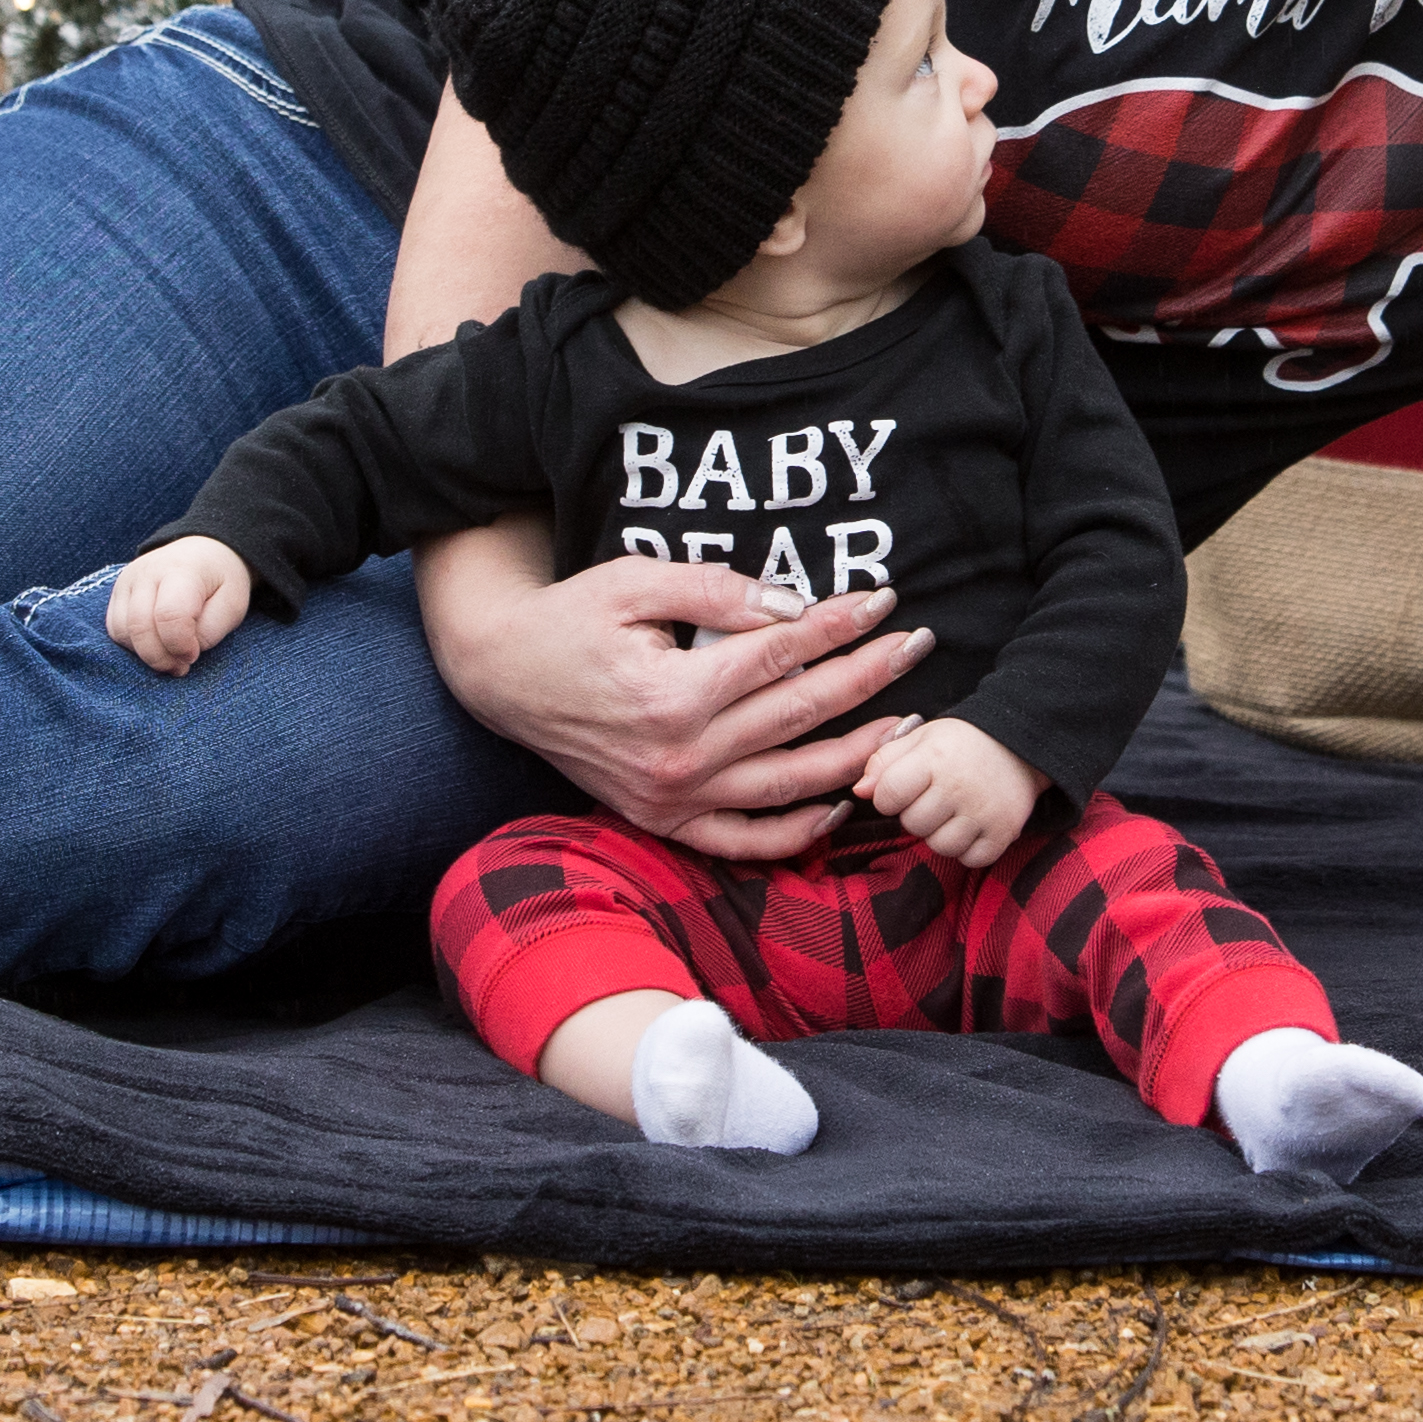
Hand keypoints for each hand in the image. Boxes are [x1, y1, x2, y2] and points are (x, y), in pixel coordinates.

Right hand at [104, 536, 254, 675]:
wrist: (201, 553)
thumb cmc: (219, 582)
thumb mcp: (233, 604)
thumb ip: (212, 630)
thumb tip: (183, 651)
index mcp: (181, 570)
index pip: (169, 615)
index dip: (180, 646)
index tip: (193, 655)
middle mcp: (147, 572)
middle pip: (140, 627)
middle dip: (160, 658)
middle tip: (180, 666)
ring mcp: (128, 580)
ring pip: (122, 632)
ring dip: (146, 654)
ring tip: (170, 656)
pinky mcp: (116, 592)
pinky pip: (115, 629)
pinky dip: (132, 646)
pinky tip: (155, 644)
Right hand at [415, 526, 935, 861]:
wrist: (503, 676)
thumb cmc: (571, 619)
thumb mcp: (632, 581)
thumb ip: (716, 590)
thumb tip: (795, 605)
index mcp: (672, 693)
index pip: (782, 655)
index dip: (840, 625)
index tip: (885, 601)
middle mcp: (678, 756)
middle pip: (799, 715)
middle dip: (869, 678)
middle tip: (920, 647)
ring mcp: (672, 798)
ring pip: (788, 783)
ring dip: (856, 755)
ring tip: (907, 724)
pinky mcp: (663, 821)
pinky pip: (744, 840)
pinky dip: (797, 831)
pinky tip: (841, 802)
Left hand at [853, 718, 1039, 868]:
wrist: (1021, 745)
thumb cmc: (963, 743)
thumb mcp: (921, 737)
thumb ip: (884, 760)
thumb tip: (860, 791)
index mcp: (934, 757)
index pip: (888, 795)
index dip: (889, 796)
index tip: (903, 788)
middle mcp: (958, 786)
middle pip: (913, 824)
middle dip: (917, 814)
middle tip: (935, 797)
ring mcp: (983, 812)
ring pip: (940, 846)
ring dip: (941, 834)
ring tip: (953, 812)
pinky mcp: (1004, 832)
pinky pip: (971, 859)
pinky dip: (968, 848)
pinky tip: (972, 826)